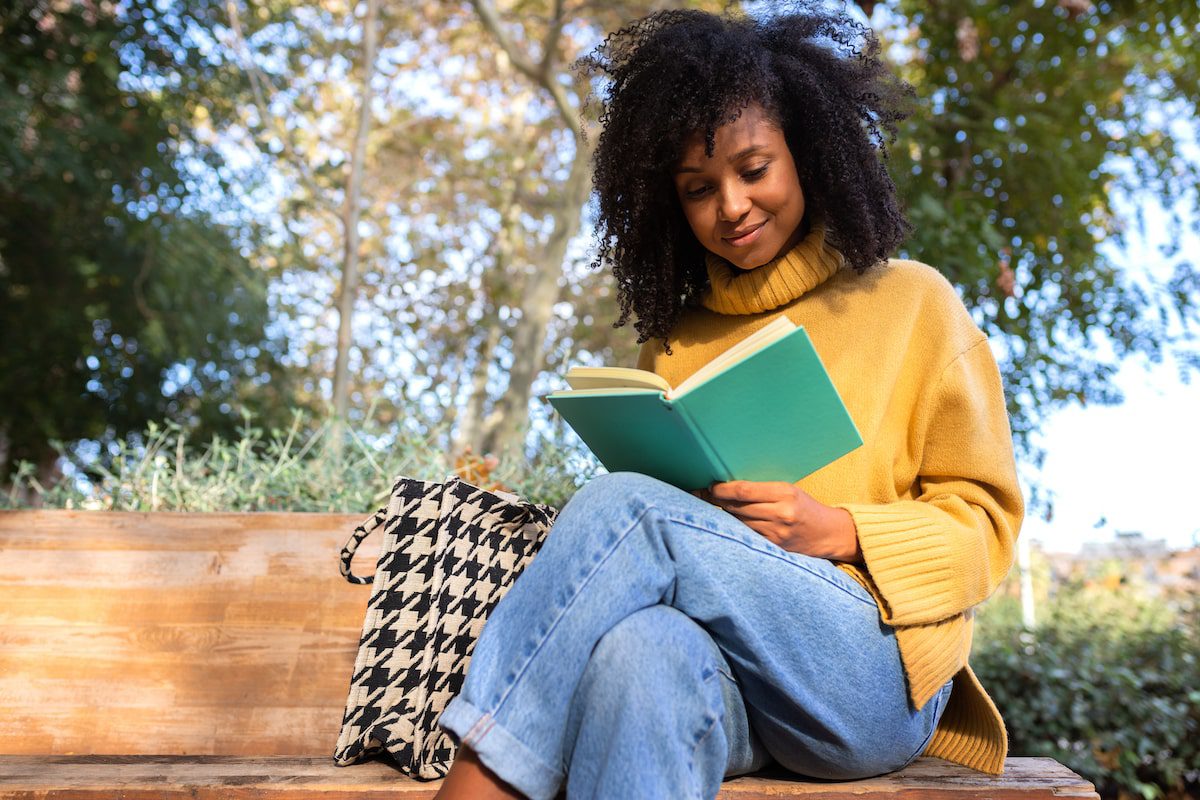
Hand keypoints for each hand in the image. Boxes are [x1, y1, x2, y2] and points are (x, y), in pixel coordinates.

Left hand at [692, 480, 861, 562]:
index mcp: (785, 494)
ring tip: (711, 508)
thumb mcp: (788, 489)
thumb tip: (727, 486)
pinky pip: (747, 536)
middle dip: (716, 501)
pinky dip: (735, 530)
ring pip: (738, 523)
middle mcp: (781, 514)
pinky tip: (727, 525)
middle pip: (736, 508)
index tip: (709, 486)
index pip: (743, 491)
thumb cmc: (805, 506)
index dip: (721, 489)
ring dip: (723, 516)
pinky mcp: (774, 548)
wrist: (828, 533)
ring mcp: (777, 534)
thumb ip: (762, 489)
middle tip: (701, 495)